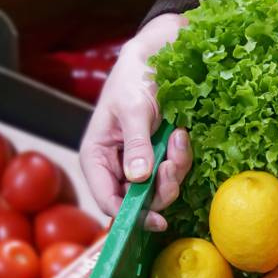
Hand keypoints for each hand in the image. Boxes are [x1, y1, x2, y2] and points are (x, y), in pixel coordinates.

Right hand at [80, 14, 191, 230]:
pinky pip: (174, 172)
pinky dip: (181, 158)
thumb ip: (136, 144)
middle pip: (139, 201)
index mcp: (96, 158)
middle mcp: (116, 167)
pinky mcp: (159, 157)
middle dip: (162, 186)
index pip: (108, 201)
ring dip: (175, 169)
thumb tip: (137, 179)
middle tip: (173, 161)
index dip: (131, 216)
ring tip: (178, 139)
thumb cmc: (134, 79)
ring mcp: (139, 164)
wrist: (156, 58)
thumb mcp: (133, 109)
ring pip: (160, 189)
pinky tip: (180, 137)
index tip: (158, 220)